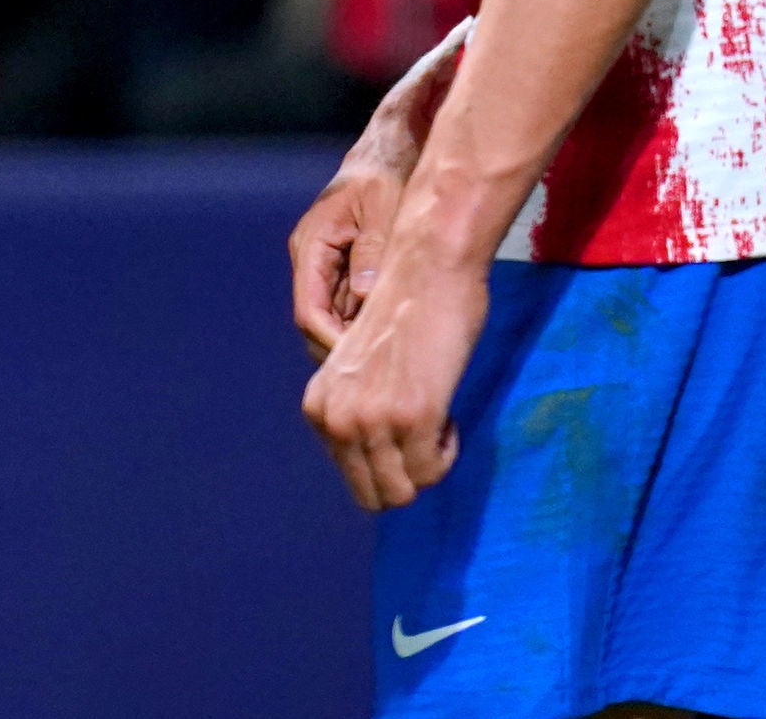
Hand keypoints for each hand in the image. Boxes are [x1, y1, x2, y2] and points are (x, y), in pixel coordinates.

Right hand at [289, 111, 420, 356]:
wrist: (392, 151)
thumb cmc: (385, 175)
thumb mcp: (383, 209)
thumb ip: (373, 251)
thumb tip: (367, 297)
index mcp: (312, 246)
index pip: (309, 311)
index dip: (331, 341)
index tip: (362, 363)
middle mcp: (313, 261)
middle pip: (317, 322)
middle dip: (342, 350)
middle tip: (381, 372)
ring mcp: (329, 267)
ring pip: (334, 319)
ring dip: (355, 341)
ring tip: (390, 362)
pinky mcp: (348, 269)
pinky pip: (350, 307)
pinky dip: (366, 325)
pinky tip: (393, 338)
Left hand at [302, 244, 483, 511]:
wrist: (426, 269)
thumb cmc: (403, 317)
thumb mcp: (358, 373)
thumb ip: (354, 414)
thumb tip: (374, 468)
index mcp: (318, 408)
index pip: (353, 478)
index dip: (389, 460)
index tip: (403, 422)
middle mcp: (337, 418)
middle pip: (376, 496)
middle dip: (409, 475)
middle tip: (424, 430)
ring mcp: (372, 419)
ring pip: (405, 491)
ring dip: (429, 464)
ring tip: (435, 417)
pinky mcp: (412, 415)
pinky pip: (434, 470)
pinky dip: (447, 451)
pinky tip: (446, 410)